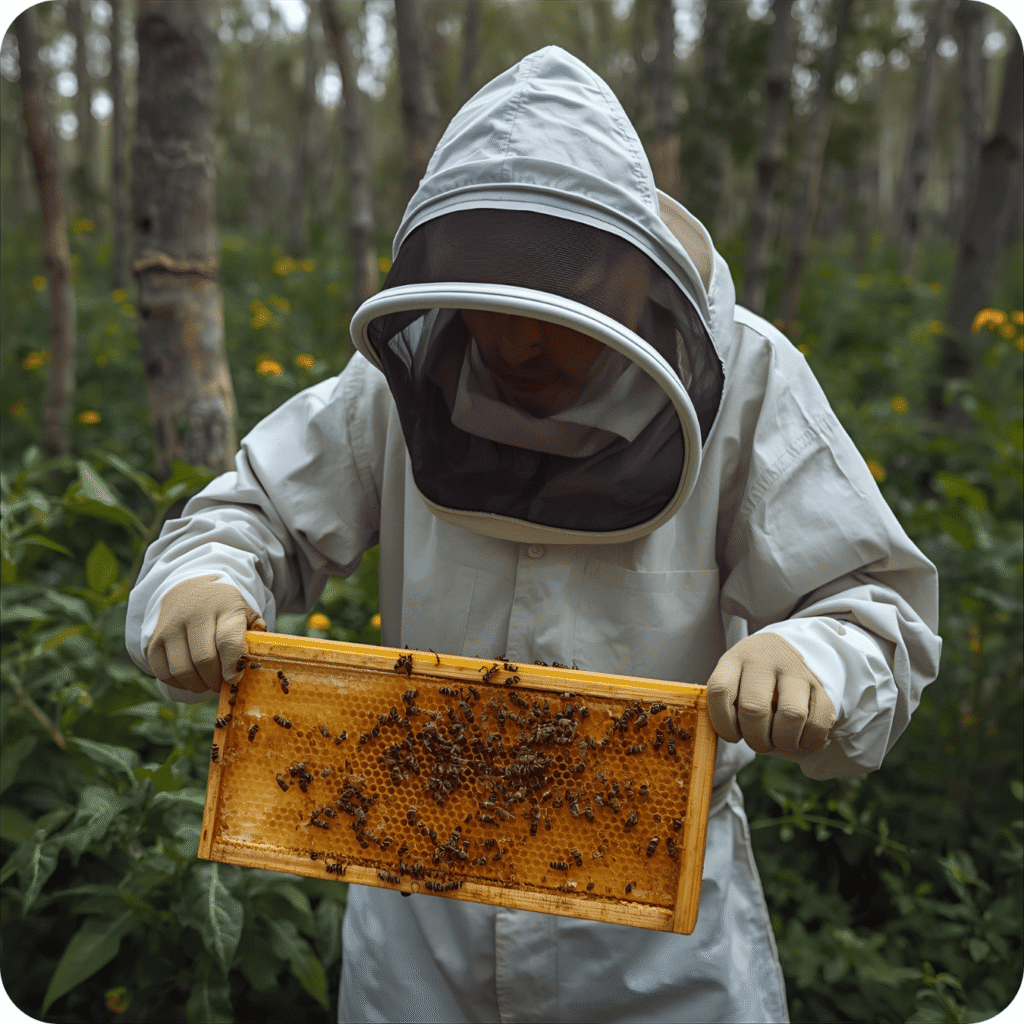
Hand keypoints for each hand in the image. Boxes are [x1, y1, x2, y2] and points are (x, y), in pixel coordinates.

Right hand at [146, 575, 266, 693]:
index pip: (227, 640)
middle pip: (204, 659)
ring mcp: (171, 627)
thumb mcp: (245, 611)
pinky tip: (191, 680)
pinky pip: (163, 672)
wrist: (189, 589)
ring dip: (197, 685)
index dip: (232, 665)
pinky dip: (178, 683)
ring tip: (208, 683)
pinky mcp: (154, 639)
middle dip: (216, 680)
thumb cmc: (223, 608)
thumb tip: (256, 660)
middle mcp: (194, 614)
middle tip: (223, 685)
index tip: (235, 679)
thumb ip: (256, 633)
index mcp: (224, 607)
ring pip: (182, 669)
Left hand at [707, 633, 835, 754]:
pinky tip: (800, 738)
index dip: (723, 723)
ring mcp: (797, 671)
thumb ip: (725, 703)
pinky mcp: (822, 686)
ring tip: (780, 741)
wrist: (792, 648)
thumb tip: (727, 737)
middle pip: (755, 709)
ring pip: (791, 715)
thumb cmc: (754, 676)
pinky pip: (818, 723)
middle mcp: (766, 661)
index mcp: (736, 659)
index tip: (733, 735)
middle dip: (756, 739)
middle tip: (759, 743)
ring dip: (784, 741)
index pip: (721, 691)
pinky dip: (808, 741)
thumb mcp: (733, 677)